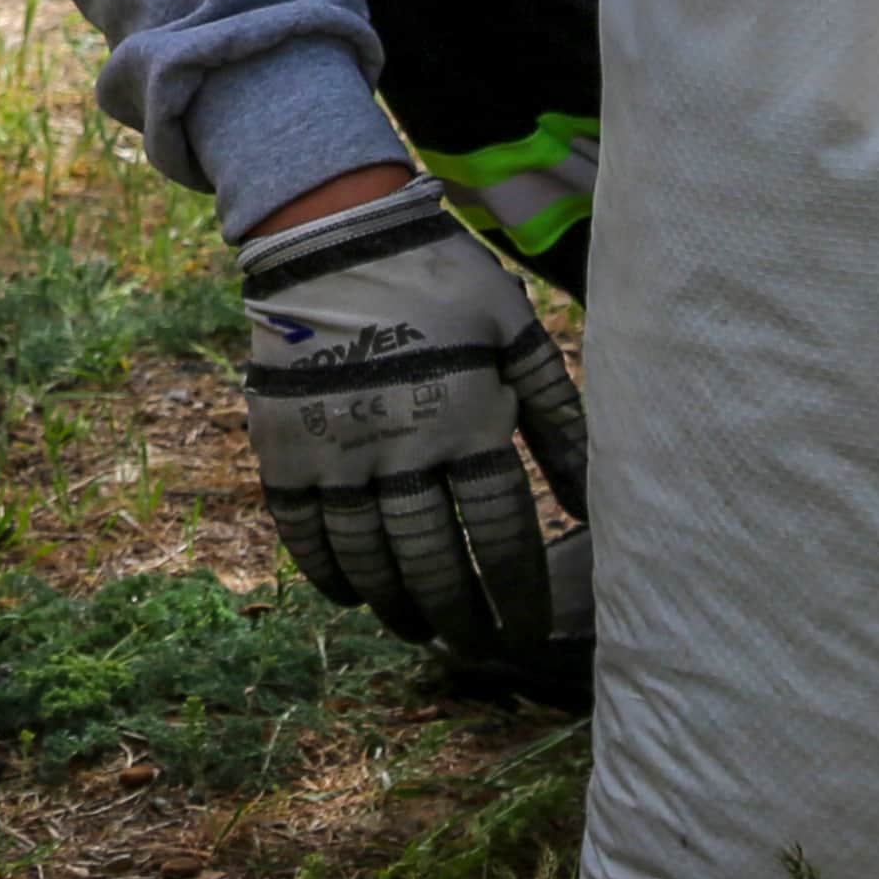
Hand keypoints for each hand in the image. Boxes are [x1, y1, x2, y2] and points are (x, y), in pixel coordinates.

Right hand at [236, 179, 591, 690]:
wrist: (335, 236)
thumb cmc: (443, 282)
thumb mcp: (517, 334)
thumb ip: (558, 417)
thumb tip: (595, 500)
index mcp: (468, 419)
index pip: (500, 531)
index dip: (515, 588)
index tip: (525, 626)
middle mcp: (402, 446)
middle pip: (433, 559)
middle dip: (458, 611)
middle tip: (474, 643)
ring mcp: (336, 450)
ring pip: (367, 556)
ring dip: (395, 602)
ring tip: (418, 626)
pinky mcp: (283, 445)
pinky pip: (303, 530)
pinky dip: (327, 570)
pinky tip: (351, 592)